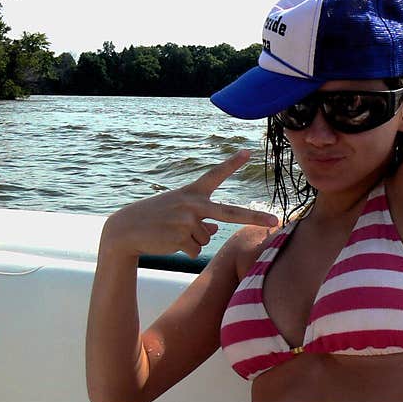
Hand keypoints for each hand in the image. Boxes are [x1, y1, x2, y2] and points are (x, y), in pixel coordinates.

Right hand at [102, 150, 277, 258]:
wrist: (127, 229)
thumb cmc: (156, 219)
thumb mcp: (178, 211)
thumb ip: (199, 216)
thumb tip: (213, 228)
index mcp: (192, 192)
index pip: (215, 174)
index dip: (232, 163)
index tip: (248, 152)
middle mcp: (193, 203)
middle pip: (231, 212)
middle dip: (254, 217)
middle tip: (275, 220)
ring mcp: (188, 219)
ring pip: (206, 238)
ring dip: (192, 240)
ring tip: (172, 232)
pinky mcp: (182, 235)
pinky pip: (196, 249)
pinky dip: (185, 250)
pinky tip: (169, 241)